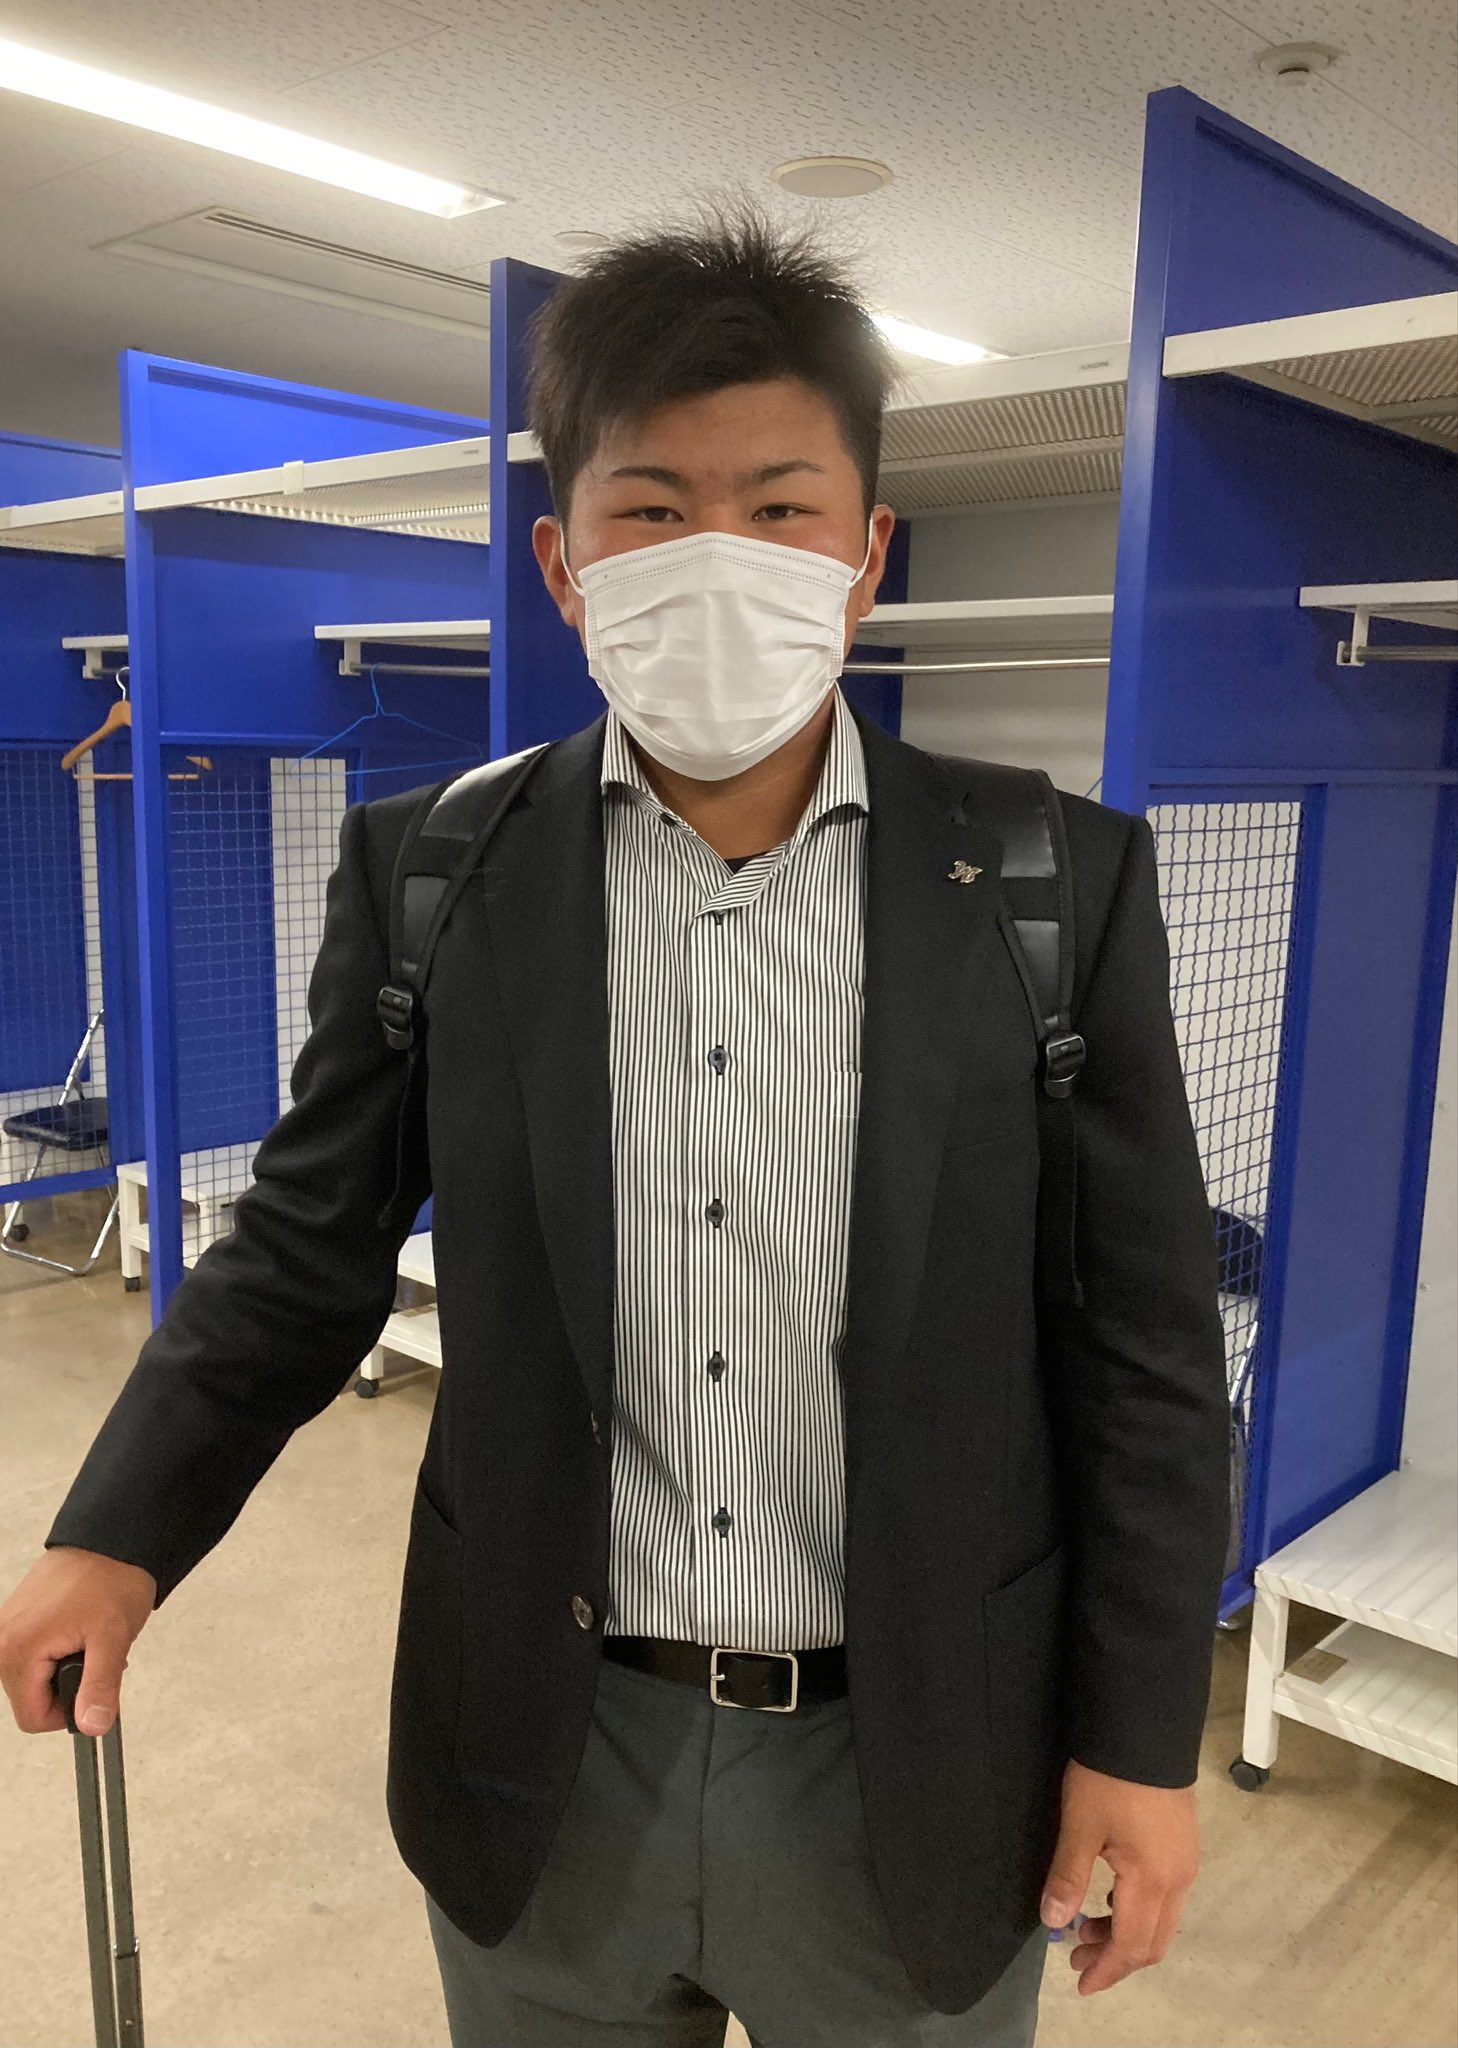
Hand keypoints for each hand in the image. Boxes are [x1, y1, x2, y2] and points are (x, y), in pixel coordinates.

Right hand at [0, 1547, 156, 1736]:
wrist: (111, 1537)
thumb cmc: (111, 1578)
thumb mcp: (112, 1639)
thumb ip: (99, 1687)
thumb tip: (91, 1727)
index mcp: (17, 1649)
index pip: (31, 1717)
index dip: (68, 1713)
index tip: (94, 1689)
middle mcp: (2, 1640)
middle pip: (31, 1699)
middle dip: (69, 1688)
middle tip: (97, 1655)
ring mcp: (8, 1628)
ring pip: (34, 1679)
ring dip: (65, 1670)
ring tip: (91, 1640)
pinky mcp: (18, 1619)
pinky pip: (34, 1656)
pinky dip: (59, 1654)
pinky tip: (80, 1632)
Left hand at [1039, 1758, 1198, 1995]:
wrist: (1145, 1727)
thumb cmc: (1109, 1778)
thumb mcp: (1080, 1825)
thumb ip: (1068, 1877)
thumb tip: (1053, 1923)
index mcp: (1154, 1881)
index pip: (1132, 1947)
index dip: (1106, 1970)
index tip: (1080, 1983)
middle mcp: (1180, 1880)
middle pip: (1153, 1941)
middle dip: (1115, 1957)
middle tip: (1075, 1955)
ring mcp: (1187, 1863)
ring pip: (1161, 1921)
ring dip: (1126, 1933)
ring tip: (1086, 1924)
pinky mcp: (1185, 1845)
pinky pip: (1166, 1898)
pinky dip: (1137, 1910)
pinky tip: (1110, 1895)